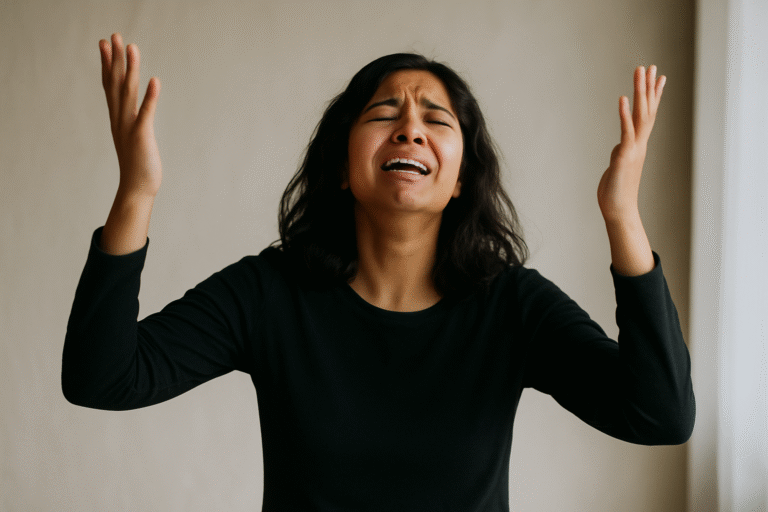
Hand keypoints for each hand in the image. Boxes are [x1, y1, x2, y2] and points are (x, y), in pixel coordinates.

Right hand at [99, 33, 162, 197]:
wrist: (137, 190)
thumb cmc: (139, 166)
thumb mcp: (134, 139)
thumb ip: (133, 123)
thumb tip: (135, 112)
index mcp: (118, 119)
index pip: (110, 86)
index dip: (108, 64)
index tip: (105, 44)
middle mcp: (120, 120)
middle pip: (115, 84)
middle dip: (115, 59)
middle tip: (113, 35)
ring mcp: (129, 127)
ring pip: (128, 93)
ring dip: (131, 69)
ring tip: (132, 47)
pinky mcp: (141, 136)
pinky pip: (146, 113)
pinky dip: (150, 97)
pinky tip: (155, 80)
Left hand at [597, 65, 665, 221]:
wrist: (619, 211)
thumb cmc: (616, 192)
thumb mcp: (618, 167)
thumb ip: (621, 154)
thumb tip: (621, 147)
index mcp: (637, 145)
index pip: (648, 115)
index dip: (653, 96)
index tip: (658, 77)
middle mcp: (639, 144)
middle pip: (647, 110)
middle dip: (648, 87)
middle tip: (650, 66)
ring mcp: (633, 149)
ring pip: (640, 115)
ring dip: (640, 92)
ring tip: (640, 72)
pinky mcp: (623, 156)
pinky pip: (625, 131)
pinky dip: (624, 114)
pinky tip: (622, 98)